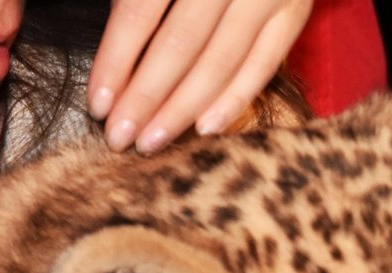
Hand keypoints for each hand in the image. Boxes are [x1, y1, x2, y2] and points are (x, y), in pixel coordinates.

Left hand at [87, 0, 312, 152]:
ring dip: (182, 109)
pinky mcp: (294, 12)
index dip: (116, 60)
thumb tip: (113, 59)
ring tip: (152, 142)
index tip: (98, 104)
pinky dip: (234, 99)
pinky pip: (263, 64)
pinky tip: (204, 128)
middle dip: (146, 97)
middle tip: (119, 137)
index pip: (140, 11)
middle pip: (180, 44)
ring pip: (220, 61)